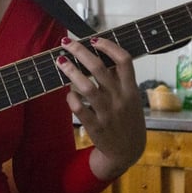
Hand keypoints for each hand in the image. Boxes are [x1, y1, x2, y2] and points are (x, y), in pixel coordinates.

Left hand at [57, 36, 146, 180]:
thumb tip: (100, 53)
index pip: (124, 60)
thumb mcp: (131, 99)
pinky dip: (70, 97)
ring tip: (60, 61)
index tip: (93, 39)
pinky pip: (78, 108)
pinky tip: (68, 93)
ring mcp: (107, 113)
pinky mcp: (95, 127)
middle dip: (80, 52)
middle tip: (66, 43)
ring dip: (70, 71)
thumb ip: (118, 79)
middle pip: (99, 68)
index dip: (108, 46)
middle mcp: (120, 99)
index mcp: (131, 89)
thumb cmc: (126, 119)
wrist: (127, 152)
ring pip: (86, 87)